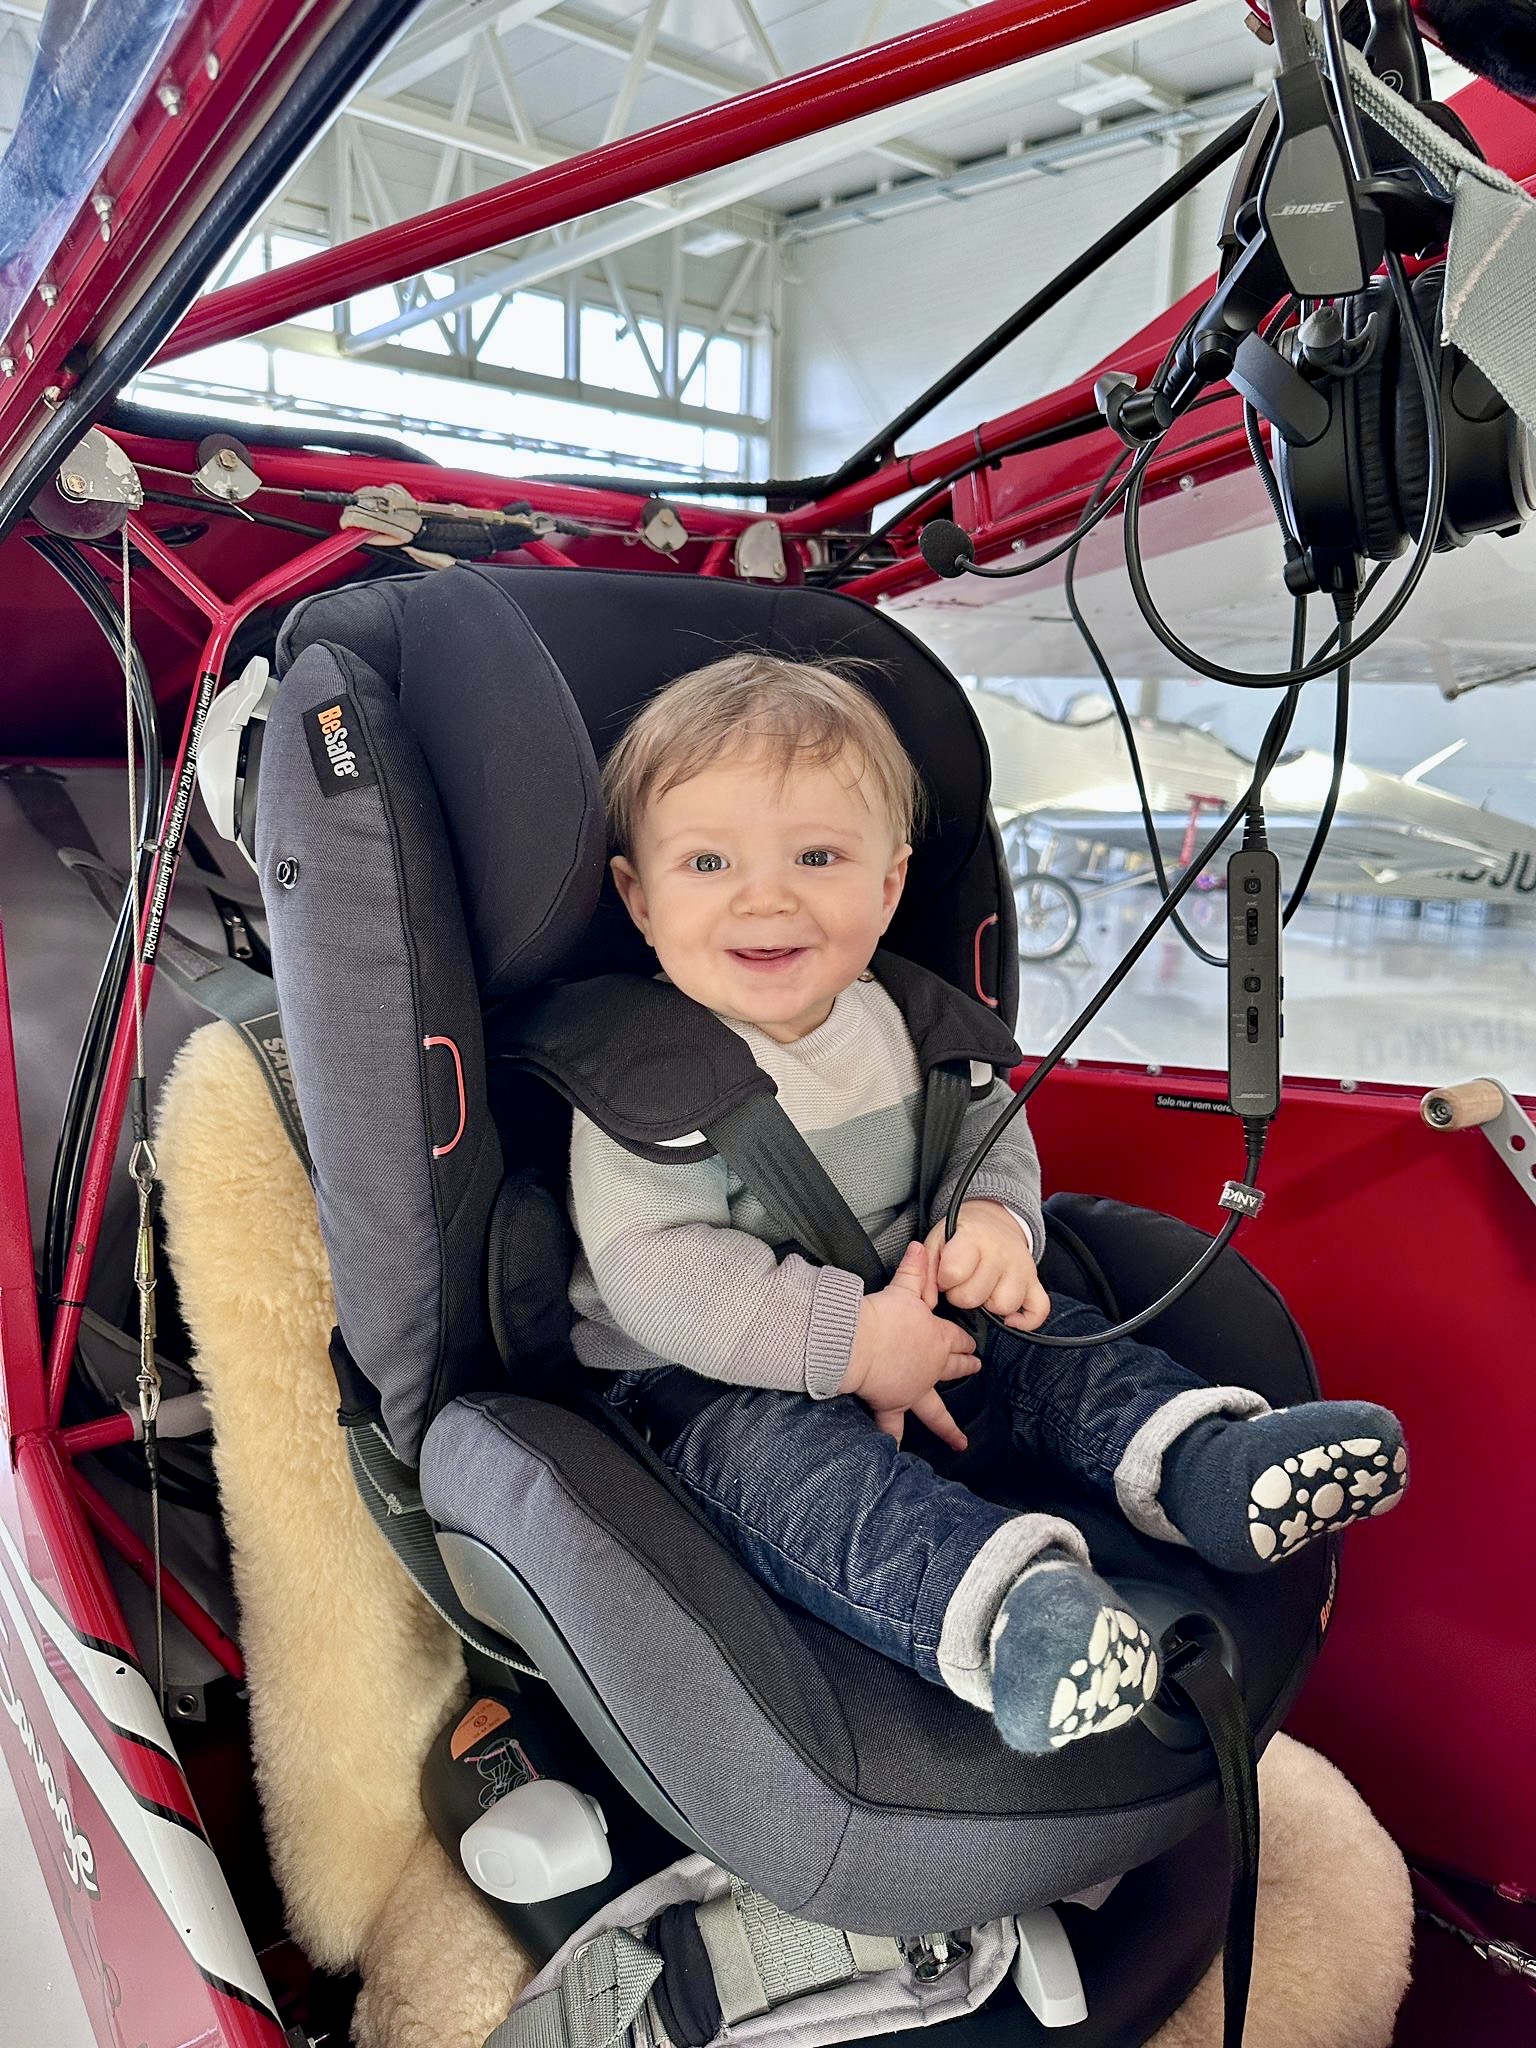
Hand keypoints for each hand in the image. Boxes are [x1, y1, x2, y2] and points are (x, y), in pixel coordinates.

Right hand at [840, 1241, 978, 1450]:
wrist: (860, 1343)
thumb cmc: (884, 1316)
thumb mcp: (905, 1288)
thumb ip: (916, 1269)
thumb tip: (922, 1246)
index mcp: (937, 1338)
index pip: (957, 1339)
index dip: (965, 1340)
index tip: (972, 1344)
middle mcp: (931, 1368)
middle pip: (953, 1368)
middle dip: (965, 1368)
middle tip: (977, 1370)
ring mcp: (913, 1389)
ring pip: (935, 1410)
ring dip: (947, 1426)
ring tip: (961, 1442)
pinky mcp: (891, 1403)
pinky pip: (893, 1425)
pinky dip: (894, 1439)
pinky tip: (896, 1456)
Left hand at [925, 1200, 1050, 1331]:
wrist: (993, 1223)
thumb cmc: (960, 1237)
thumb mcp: (936, 1242)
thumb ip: (925, 1269)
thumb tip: (928, 1301)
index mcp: (973, 1239)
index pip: (954, 1272)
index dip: (944, 1280)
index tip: (945, 1275)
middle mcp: (1000, 1254)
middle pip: (974, 1297)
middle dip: (961, 1296)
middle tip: (962, 1283)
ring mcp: (1021, 1270)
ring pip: (1003, 1306)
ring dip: (988, 1305)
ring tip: (982, 1291)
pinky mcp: (1035, 1283)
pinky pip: (1038, 1311)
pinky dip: (1025, 1320)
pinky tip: (1009, 1317)